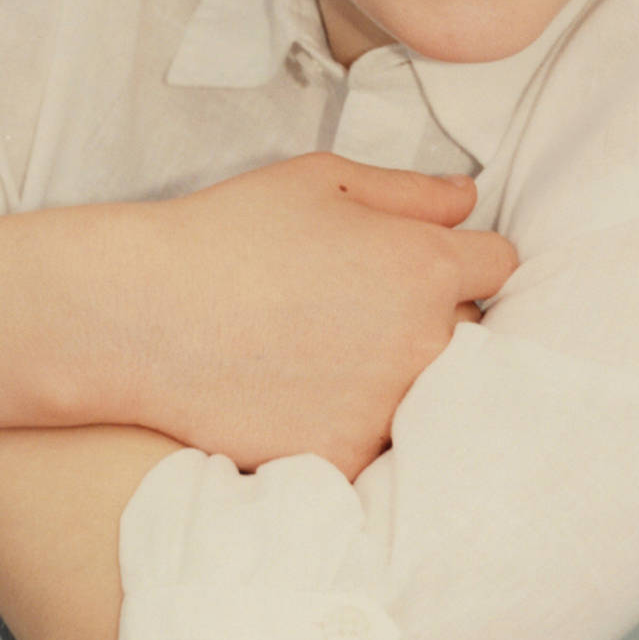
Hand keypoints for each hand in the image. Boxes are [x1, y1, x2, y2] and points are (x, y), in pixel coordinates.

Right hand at [112, 155, 514, 475]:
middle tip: (360, 309)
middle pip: (470, 333)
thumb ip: (411, 191)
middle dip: (432, 318)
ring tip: (327, 354)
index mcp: (425, 267)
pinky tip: (300, 395)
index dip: (461, 258)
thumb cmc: (228, 233)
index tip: (422, 263)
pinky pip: (376, 442)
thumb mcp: (322, 181)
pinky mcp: (345, 457)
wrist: (140, 314)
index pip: (498, 265)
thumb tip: (466, 202)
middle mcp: (422, 343)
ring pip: (426, 394)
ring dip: (396, 377)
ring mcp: (386, 409)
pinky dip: (350, 423)